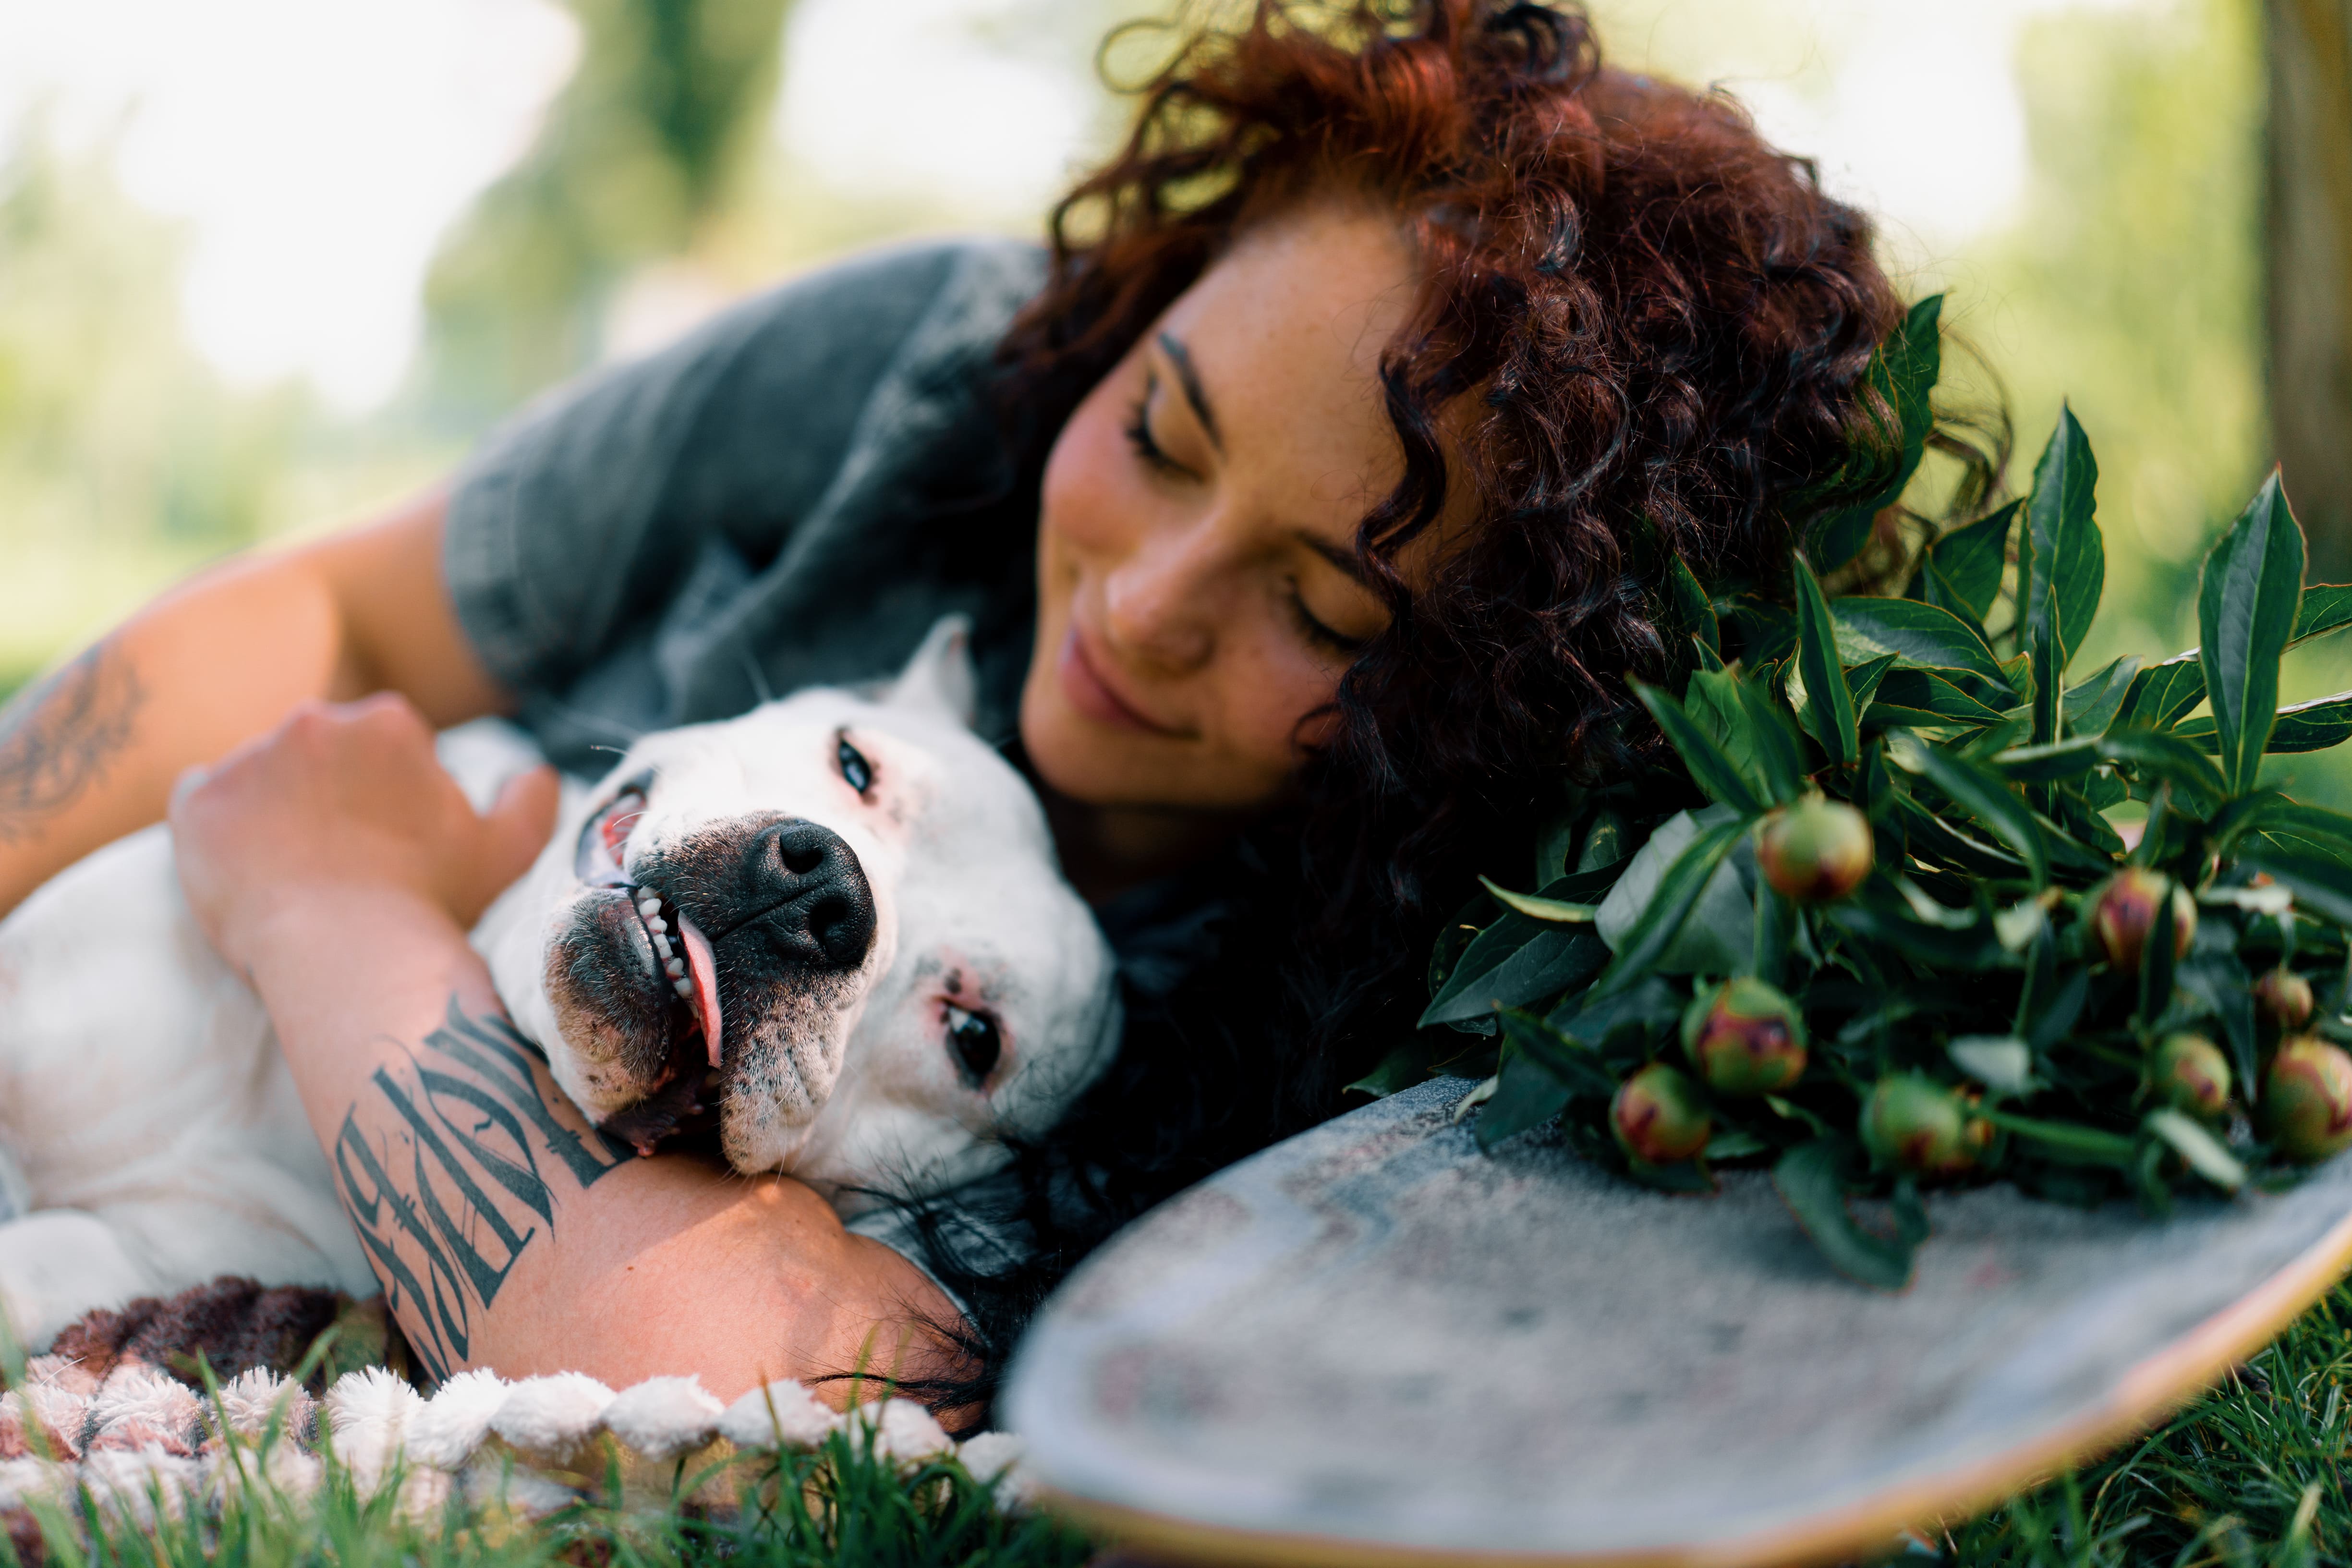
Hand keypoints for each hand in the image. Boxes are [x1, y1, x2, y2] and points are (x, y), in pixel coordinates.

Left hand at [170, 695, 557, 978]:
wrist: (348, 956)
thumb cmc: (431, 903)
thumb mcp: (506, 851)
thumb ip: (532, 800)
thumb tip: (538, 772)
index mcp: (388, 723)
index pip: (384, 745)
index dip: (391, 794)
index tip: (391, 840)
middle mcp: (315, 721)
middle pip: (321, 750)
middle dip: (330, 791)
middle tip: (343, 857)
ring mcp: (249, 758)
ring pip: (263, 773)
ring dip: (277, 808)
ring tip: (296, 870)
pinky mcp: (199, 801)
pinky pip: (203, 799)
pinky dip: (220, 827)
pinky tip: (248, 868)